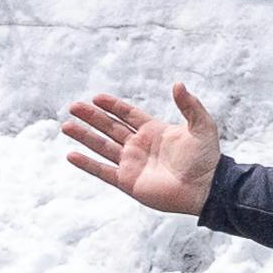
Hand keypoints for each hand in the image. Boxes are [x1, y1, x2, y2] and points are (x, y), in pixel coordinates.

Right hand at [62, 83, 226, 214]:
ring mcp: (132, 163)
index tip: (96, 97)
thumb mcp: (202, 126)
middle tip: (73, 106)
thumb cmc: (206, 158)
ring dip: (84, 136)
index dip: (112, 106)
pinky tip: (71, 155)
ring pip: (102, 146)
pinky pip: (103, 171)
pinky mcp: (128, 181)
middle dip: (92, 117)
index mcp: (154, 131)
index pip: (128, 114)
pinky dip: (87, 164)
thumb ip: (190, 105)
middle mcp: (139, 146)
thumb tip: (178, 84)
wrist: (205, 188)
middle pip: (110, 127)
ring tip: (66, 126)